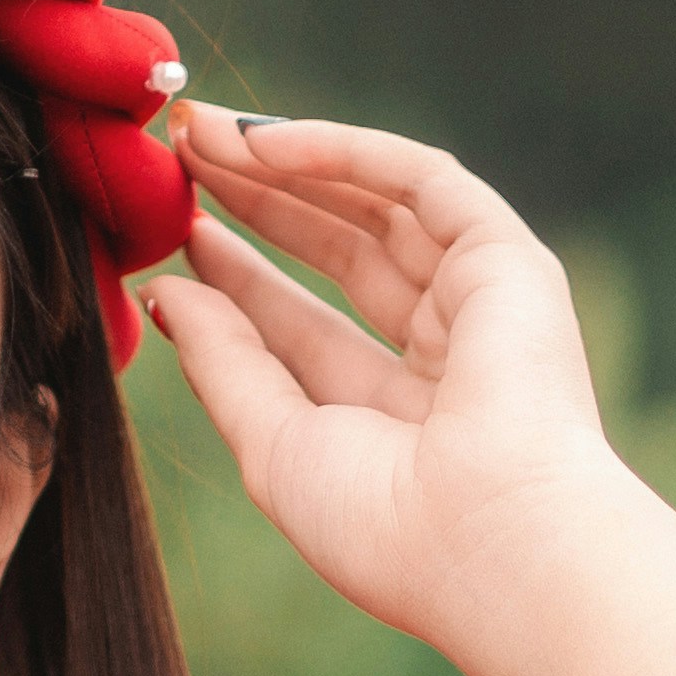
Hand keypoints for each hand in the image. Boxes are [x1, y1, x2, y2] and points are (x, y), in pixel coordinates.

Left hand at [138, 103, 659, 651]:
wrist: (487, 541)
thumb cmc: (383, 526)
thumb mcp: (273, 442)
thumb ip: (224, 363)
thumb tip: (167, 292)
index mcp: (397, 417)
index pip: (306, 324)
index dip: (239, 275)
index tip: (173, 234)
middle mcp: (445, 355)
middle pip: (341, 251)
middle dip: (259, 201)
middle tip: (179, 155)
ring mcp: (482, 303)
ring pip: (375, 205)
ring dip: (288, 165)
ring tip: (201, 134)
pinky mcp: (508, 259)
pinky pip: (419, 178)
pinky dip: (342, 152)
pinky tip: (260, 142)